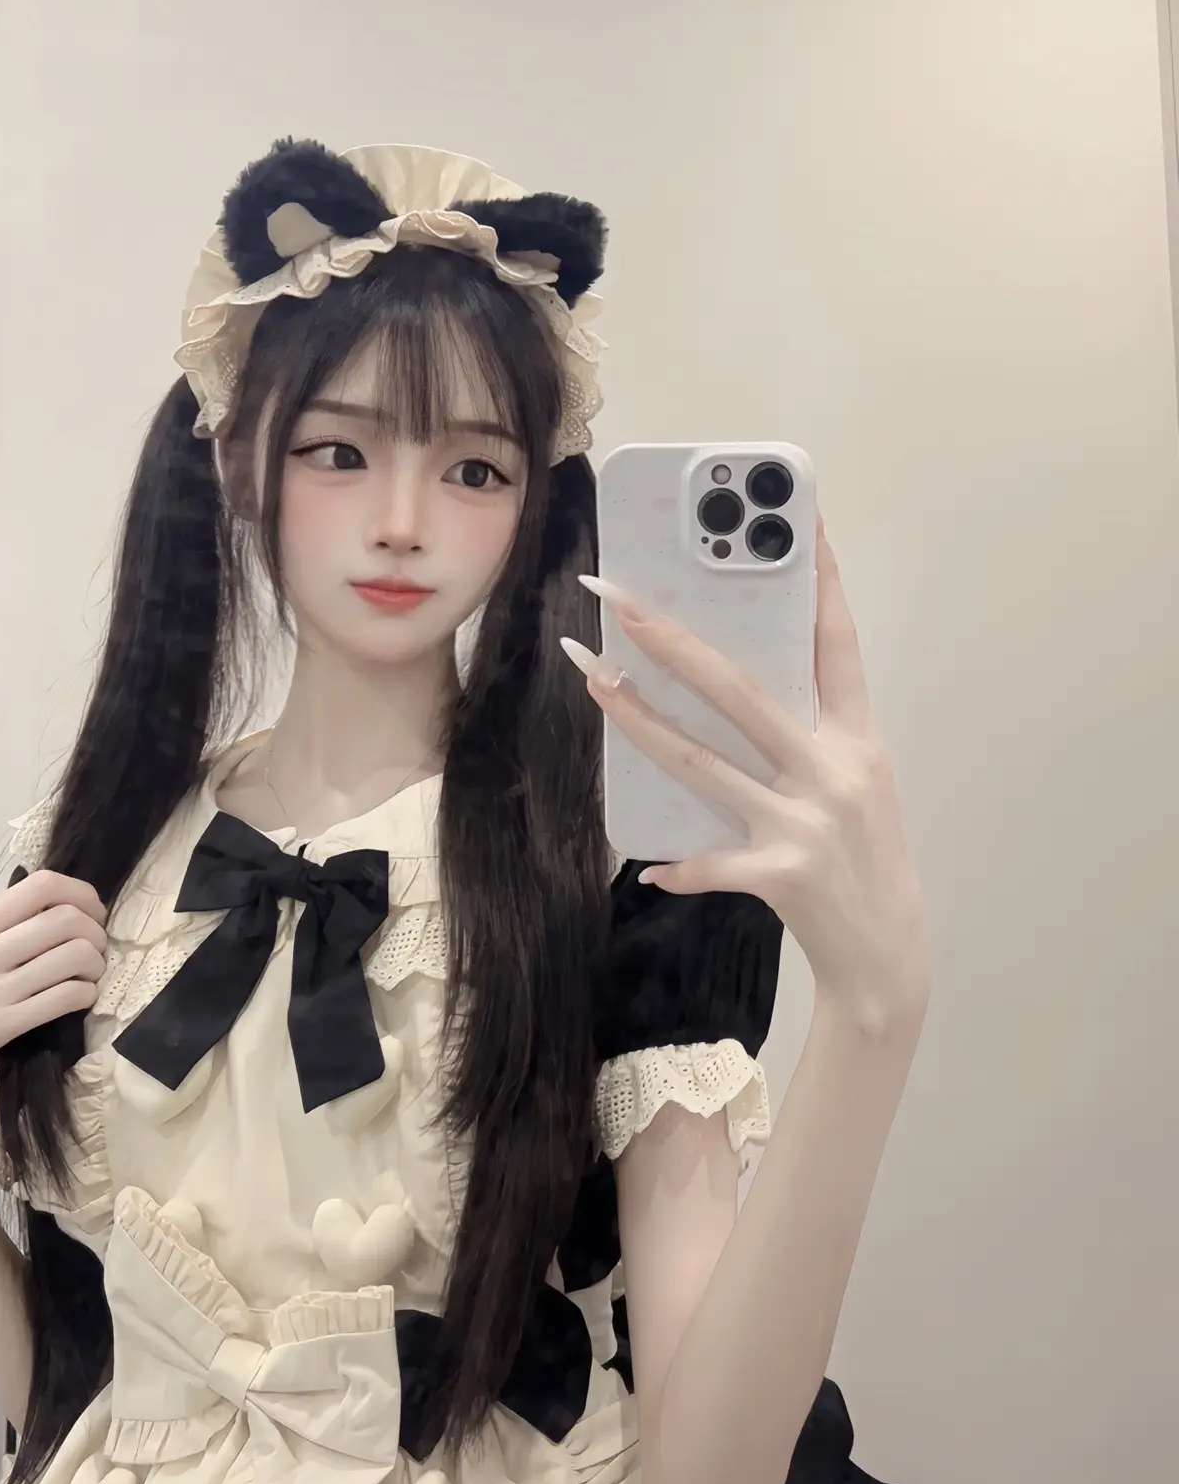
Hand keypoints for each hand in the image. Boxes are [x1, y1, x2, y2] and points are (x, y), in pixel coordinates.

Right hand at [0, 870, 108, 1134]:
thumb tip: (48, 911)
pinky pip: (65, 997)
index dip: (80, 893)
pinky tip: (81, 999)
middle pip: (65, 918)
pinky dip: (86, 994)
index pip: (38, 886)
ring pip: (73, 955)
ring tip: (89, 976)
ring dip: (96, 964)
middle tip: (95, 950)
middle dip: (96, 931)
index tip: (91, 912)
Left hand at [569, 525, 930, 1035]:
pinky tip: (649, 866)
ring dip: (639, 720)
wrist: (888, 960)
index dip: (821, 581)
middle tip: (623, 600)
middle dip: (676, 641)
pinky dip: (678, 865)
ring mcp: (807, 822)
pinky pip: (708, 861)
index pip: (837, 645)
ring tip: (594, 680)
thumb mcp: (855, 790)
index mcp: (859, 740)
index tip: (801, 523)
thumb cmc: (864, 865)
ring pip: (703, 762)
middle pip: (742, 691)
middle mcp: (834, 771)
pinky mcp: (782, 874)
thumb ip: (808, 742)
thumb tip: (734, 692)